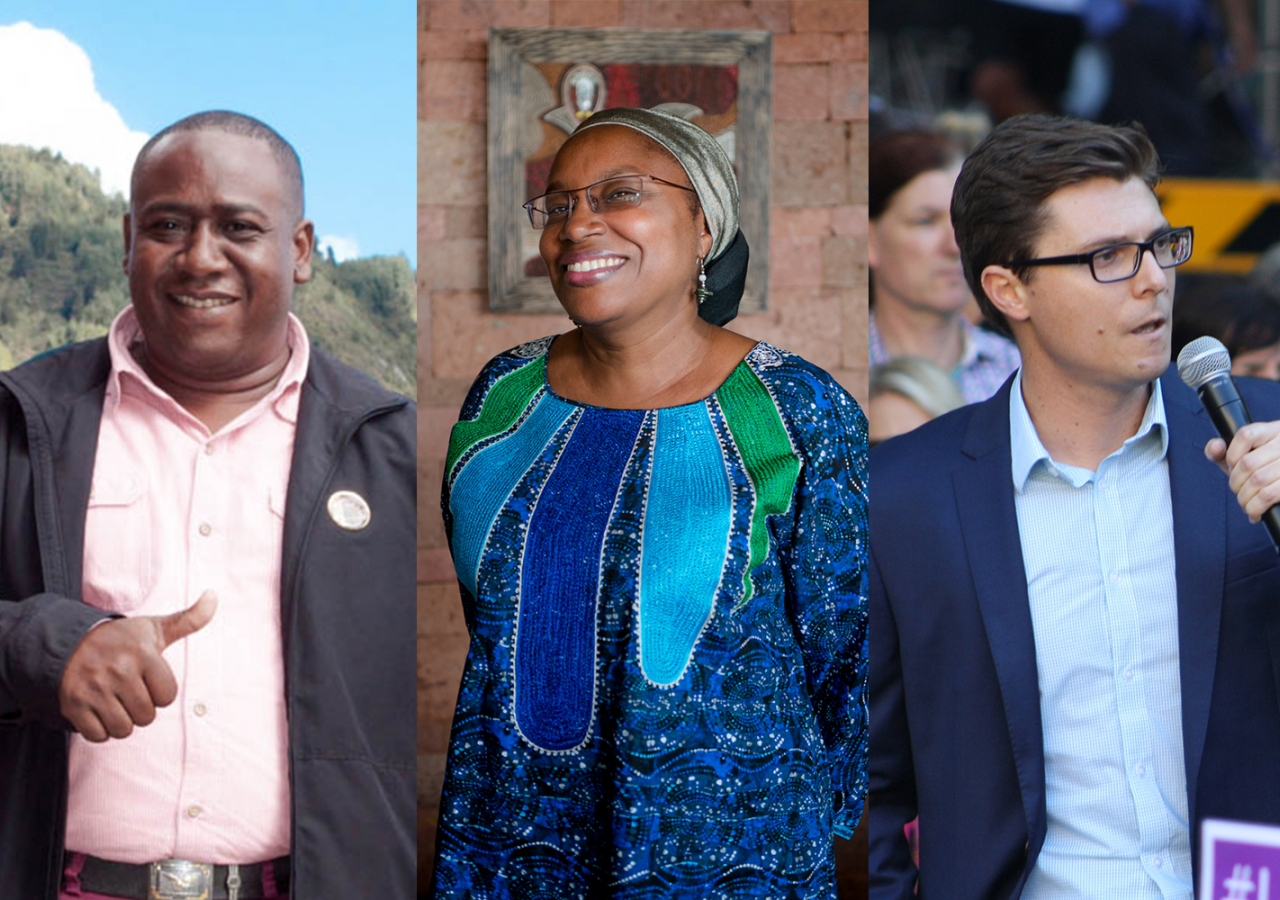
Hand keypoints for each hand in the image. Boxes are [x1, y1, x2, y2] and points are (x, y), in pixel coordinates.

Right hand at [58, 591, 216, 741]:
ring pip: (123, 729)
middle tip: (130, 691)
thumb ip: (190, 618)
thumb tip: (213, 596)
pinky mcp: (73, 705)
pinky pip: (98, 736)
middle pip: (146, 716)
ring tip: (115, 701)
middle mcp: (118, 671)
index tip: (148, 679)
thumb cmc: (121, 640)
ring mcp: (94, 689)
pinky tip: (99, 710)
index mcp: (143, 654)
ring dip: (122, 721)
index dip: (160, 692)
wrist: (69, 642)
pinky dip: (100, 730)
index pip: (167, 696)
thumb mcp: (155, 628)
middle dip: (142, 709)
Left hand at [1205, 420, 1279, 522]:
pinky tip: (1255, 512)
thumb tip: (1215, 446)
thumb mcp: (1242, 459)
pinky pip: (1268, 495)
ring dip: (1244, 498)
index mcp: (1273, 431)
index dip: (1232, 456)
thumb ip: (1222, 453)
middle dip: (1236, 483)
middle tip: (1239, 492)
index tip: (1232, 469)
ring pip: (1257, 480)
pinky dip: (1255, 507)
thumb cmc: (1263, 472)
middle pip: (1248, 462)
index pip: (1245, 435)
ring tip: (1245, 504)